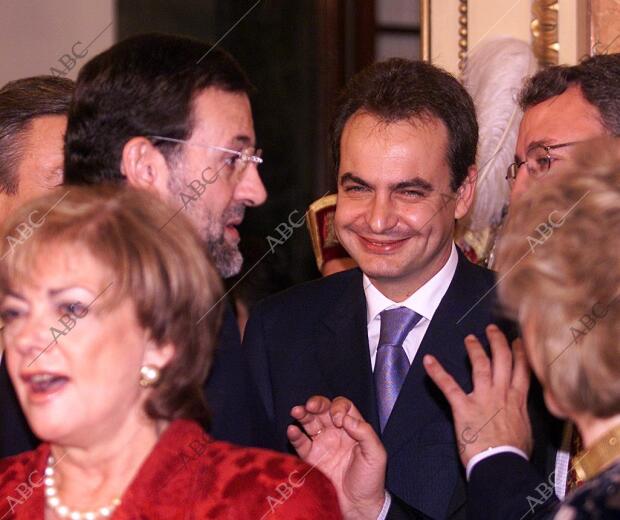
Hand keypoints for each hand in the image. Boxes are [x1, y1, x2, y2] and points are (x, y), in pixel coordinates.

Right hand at [287, 396, 386, 519]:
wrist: (358, 506)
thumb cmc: (370, 480)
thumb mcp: (376, 454)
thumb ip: (365, 433)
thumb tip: (346, 418)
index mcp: (352, 428)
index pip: (343, 406)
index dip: (338, 408)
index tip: (339, 422)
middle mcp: (335, 432)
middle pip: (323, 410)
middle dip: (316, 403)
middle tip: (311, 406)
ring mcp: (322, 444)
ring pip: (309, 422)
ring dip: (302, 414)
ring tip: (297, 411)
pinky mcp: (311, 458)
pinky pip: (301, 443)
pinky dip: (295, 435)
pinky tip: (293, 430)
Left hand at [423, 324, 532, 467]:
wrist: (501, 464)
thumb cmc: (513, 454)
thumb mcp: (526, 431)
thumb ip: (520, 416)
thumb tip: (519, 414)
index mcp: (517, 400)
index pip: (522, 370)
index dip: (520, 353)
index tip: (518, 341)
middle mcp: (502, 393)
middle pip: (503, 360)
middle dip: (497, 341)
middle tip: (492, 330)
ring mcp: (483, 398)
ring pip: (480, 365)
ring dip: (474, 349)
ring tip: (470, 338)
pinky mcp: (464, 406)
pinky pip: (448, 385)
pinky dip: (437, 372)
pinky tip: (428, 360)